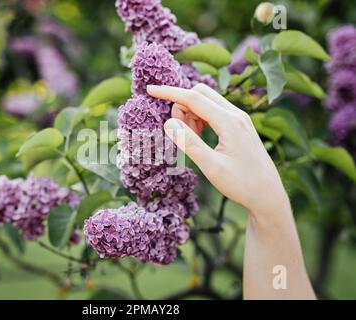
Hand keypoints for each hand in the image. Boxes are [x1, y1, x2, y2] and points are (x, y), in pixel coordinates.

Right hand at [147, 84, 288, 218]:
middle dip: (182, 106)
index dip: (169, 93)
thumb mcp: (212, 167)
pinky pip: (214, 111)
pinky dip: (200, 119)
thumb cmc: (242, 184)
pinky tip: (200, 137)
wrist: (268, 194)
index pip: (193, 98)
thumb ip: (190, 143)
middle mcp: (236, 114)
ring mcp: (239, 118)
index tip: (150, 90)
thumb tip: (168, 123)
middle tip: (178, 133)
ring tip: (191, 140)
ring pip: (207, 101)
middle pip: (200, 94)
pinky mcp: (239, 125)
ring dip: (191, 114)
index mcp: (229, 122)